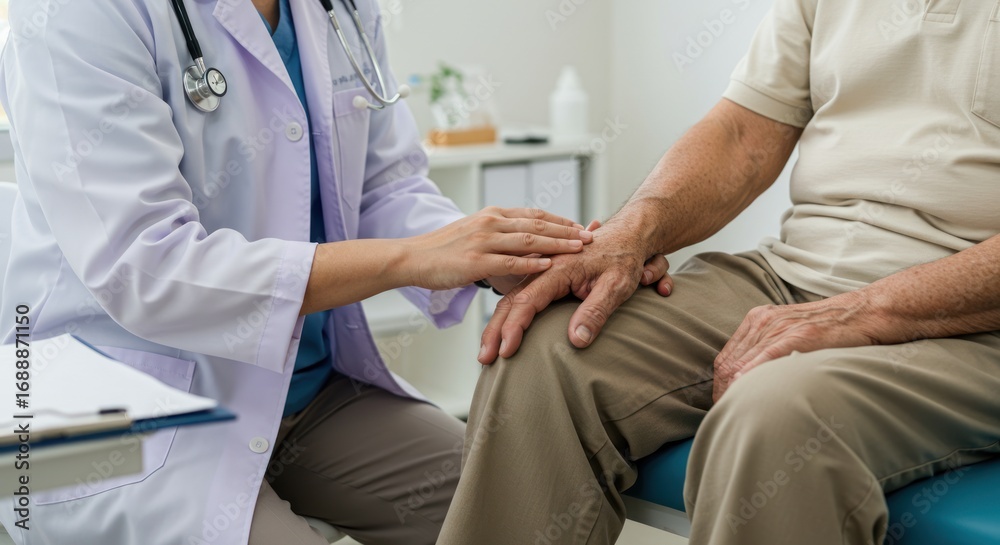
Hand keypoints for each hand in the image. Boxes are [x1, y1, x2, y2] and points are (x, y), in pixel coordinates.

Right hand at [403, 207, 592, 290]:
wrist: (411, 257)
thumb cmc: (441, 251)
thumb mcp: (472, 233)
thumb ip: (497, 235)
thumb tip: (520, 242)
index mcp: (492, 215)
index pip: (535, 214)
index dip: (560, 220)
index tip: (581, 226)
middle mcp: (491, 222)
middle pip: (538, 224)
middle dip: (567, 230)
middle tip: (590, 235)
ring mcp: (483, 240)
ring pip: (529, 240)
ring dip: (558, 244)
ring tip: (579, 248)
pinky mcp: (475, 261)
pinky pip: (509, 261)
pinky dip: (531, 263)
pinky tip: (549, 265)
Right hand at [478, 219, 672, 363]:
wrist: (629, 235)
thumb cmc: (624, 257)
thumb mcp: (617, 285)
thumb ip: (596, 311)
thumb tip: (576, 341)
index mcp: (559, 269)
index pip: (527, 301)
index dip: (514, 328)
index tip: (506, 353)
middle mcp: (545, 269)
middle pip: (511, 301)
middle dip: (494, 331)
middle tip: (484, 359)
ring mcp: (544, 274)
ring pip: (512, 300)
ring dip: (497, 326)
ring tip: (487, 353)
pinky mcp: (547, 280)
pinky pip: (521, 298)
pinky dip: (508, 317)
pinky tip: (503, 334)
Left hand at [712, 294, 880, 401]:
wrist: (864, 312)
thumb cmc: (832, 329)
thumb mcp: (791, 335)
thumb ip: (770, 351)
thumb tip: (754, 380)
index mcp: (758, 321)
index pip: (726, 357)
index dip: (720, 384)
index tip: (723, 404)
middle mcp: (762, 322)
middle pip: (728, 363)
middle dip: (722, 392)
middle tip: (725, 415)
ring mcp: (779, 326)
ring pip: (742, 361)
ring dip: (734, 390)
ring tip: (734, 413)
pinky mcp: (798, 334)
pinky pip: (768, 354)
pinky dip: (753, 372)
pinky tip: (745, 388)